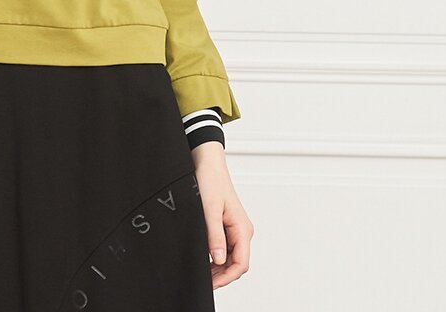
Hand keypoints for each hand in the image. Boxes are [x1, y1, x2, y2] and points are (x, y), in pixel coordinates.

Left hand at [191, 142, 252, 288]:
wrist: (206, 160)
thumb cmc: (210, 179)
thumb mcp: (209, 209)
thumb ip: (214, 235)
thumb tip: (218, 260)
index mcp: (242, 229)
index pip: (240, 263)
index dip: (226, 277)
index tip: (210, 284)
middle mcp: (241, 230)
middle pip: (236, 263)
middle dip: (221, 275)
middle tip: (203, 282)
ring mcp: (234, 228)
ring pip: (230, 256)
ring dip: (218, 267)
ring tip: (202, 273)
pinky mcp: (225, 224)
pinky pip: (224, 246)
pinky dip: (215, 256)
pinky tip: (203, 258)